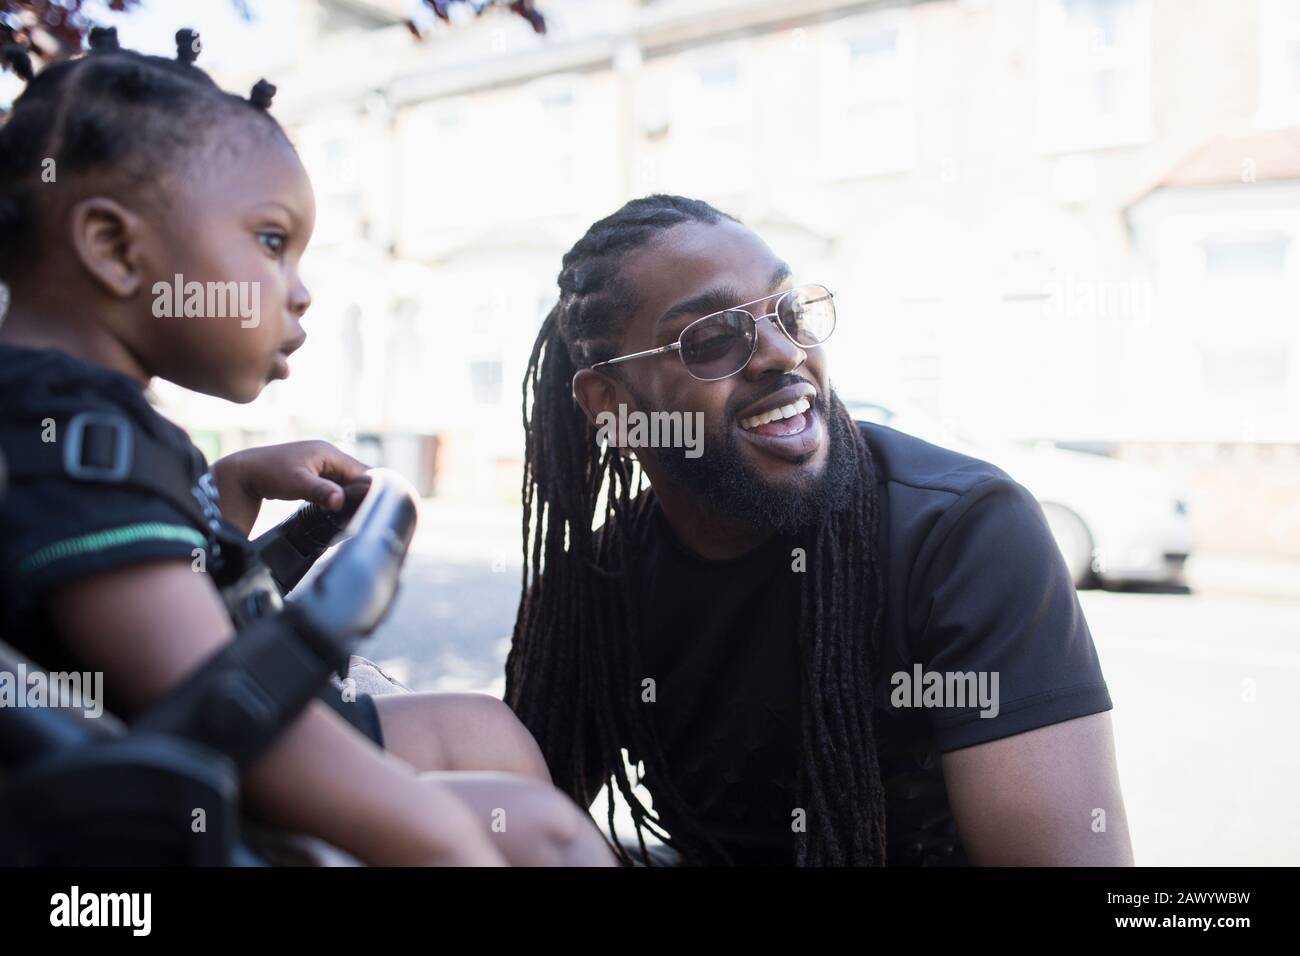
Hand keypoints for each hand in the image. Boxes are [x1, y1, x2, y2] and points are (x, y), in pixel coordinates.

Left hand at [212, 440, 367, 534]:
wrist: (242, 473)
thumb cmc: (269, 473)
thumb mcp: (297, 483)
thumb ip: (321, 491)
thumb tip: (341, 501)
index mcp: (328, 453)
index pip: (361, 471)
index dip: (370, 488)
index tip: (377, 508)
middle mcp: (327, 456)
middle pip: (355, 476)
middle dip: (362, 494)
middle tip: (369, 516)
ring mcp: (319, 464)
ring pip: (344, 482)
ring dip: (350, 497)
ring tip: (358, 516)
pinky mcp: (312, 474)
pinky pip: (333, 486)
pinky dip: (338, 497)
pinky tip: (340, 511)